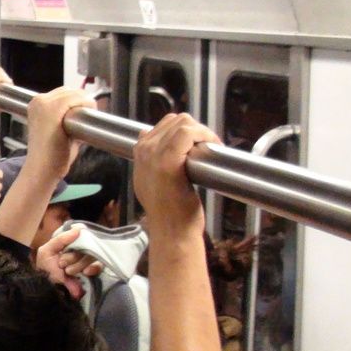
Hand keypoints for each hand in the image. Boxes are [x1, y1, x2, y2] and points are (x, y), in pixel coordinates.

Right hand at [23, 87, 92, 181]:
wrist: (42, 168)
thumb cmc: (51, 154)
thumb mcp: (55, 129)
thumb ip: (66, 117)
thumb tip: (84, 111)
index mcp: (35, 104)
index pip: (63, 93)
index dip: (76, 102)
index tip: (81, 116)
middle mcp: (38, 100)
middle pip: (70, 91)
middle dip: (81, 102)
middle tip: (86, 120)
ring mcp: (45, 104)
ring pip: (76, 93)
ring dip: (85, 104)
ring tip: (86, 122)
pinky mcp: (54, 109)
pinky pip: (78, 99)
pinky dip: (87, 105)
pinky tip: (88, 118)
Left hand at [34, 225, 103, 300]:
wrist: (49, 289)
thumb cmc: (46, 269)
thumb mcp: (46, 252)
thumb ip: (60, 239)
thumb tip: (80, 229)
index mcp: (69, 242)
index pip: (80, 233)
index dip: (75, 240)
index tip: (65, 250)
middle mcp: (80, 249)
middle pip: (86, 245)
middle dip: (73, 256)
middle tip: (62, 264)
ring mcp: (87, 260)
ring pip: (92, 255)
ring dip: (79, 264)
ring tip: (68, 272)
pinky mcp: (93, 271)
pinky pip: (99, 265)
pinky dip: (93, 268)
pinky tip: (86, 272)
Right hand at [133, 113, 215, 235]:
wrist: (172, 231)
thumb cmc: (168, 210)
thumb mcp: (147, 180)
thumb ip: (147, 158)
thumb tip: (145, 133)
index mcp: (139, 153)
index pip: (164, 125)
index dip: (185, 131)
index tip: (198, 147)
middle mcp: (143, 151)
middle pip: (175, 120)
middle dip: (196, 130)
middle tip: (207, 148)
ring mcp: (154, 155)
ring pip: (183, 122)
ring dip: (202, 132)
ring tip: (209, 149)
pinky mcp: (169, 162)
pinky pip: (188, 133)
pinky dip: (204, 135)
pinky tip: (212, 148)